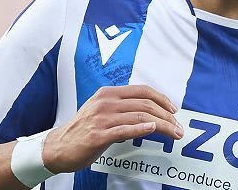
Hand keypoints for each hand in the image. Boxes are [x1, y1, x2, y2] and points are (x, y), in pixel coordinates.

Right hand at [41, 85, 182, 173]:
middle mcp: (105, 102)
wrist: (58, 147)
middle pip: (145, 104)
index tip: (173, 109)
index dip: (162, 98)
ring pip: (140, 117)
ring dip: (162, 125)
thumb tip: (149, 111)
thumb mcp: (102, 110)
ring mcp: (101, 118)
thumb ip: (122, 107)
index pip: (142, 90)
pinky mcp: (98, 136)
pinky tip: (153, 129)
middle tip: (179, 126)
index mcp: (108, 93)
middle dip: (167, 115)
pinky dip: (141, 128)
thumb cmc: (83, 130)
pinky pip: (124, 130)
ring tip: (174, 133)